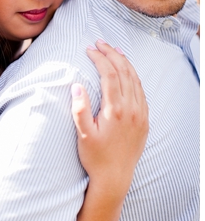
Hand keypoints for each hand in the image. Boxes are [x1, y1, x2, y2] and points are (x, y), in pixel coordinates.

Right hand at [71, 40, 148, 195]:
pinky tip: (126, 72)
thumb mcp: (83, 135)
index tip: (89, 49)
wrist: (115, 177)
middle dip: (112, 54)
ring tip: (113, 51)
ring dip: (124, 63)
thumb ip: (80, 109)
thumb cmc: (96, 157)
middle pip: (125, 73)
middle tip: (100, 43)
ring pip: (135, 80)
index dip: (100, 59)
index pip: (110, 75)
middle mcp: (132, 109)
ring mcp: (141, 114)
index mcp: (116, 110)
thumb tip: (77, 85)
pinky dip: (133, 76)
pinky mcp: (144, 119)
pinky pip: (141, 91)